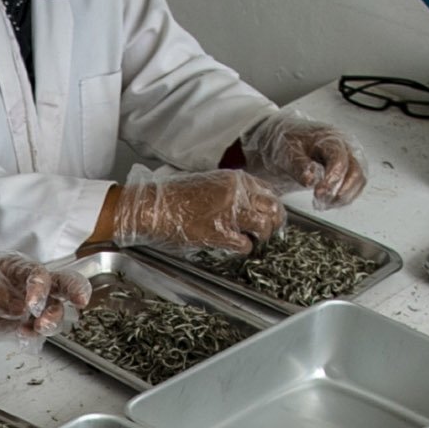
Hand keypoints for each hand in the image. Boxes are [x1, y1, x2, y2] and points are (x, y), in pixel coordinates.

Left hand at [0, 250, 94, 337]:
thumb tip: (20, 308)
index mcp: (18, 267)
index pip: (39, 274)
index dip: (40, 288)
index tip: (32, 304)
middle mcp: (30, 284)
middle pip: (62, 285)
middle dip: (74, 291)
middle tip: (80, 301)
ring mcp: (29, 305)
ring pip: (53, 311)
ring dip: (52, 320)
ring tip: (39, 327)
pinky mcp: (23, 323)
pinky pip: (36, 330)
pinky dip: (35, 334)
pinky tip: (25, 335)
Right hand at [112, 170, 284, 254]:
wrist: (154, 207)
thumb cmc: (175, 196)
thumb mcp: (209, 183)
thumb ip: (231, 191)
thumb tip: (248, 204)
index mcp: (234, 179)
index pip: (268, 191)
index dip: (270, 205)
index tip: (267, 214)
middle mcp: (237, 193)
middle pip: (273, 208)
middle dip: (274, 222)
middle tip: (268, 231)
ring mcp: (230, 213)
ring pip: (263, 227)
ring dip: (260, 236)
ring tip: (252, 239)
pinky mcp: (220, 233)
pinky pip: (244, 244)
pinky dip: (242, 248)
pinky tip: (232, 245)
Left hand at [236, 113, 365, 204]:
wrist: (286, 138)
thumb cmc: (287, 142)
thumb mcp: (286, 151)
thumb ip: (298, 165)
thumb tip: (310, 180)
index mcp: (329, 138)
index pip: (340, 159)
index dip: (332, 179)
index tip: (318, 193)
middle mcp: (345, 146)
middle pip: (356, 172)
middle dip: (340, 192)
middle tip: (320, 203)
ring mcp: (349, 157)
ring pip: (358, 181)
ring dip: (343, 197)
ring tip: (321, 204)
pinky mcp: (349, 169)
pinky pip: (355, 186)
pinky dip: (344, 198)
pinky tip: (327, 202)